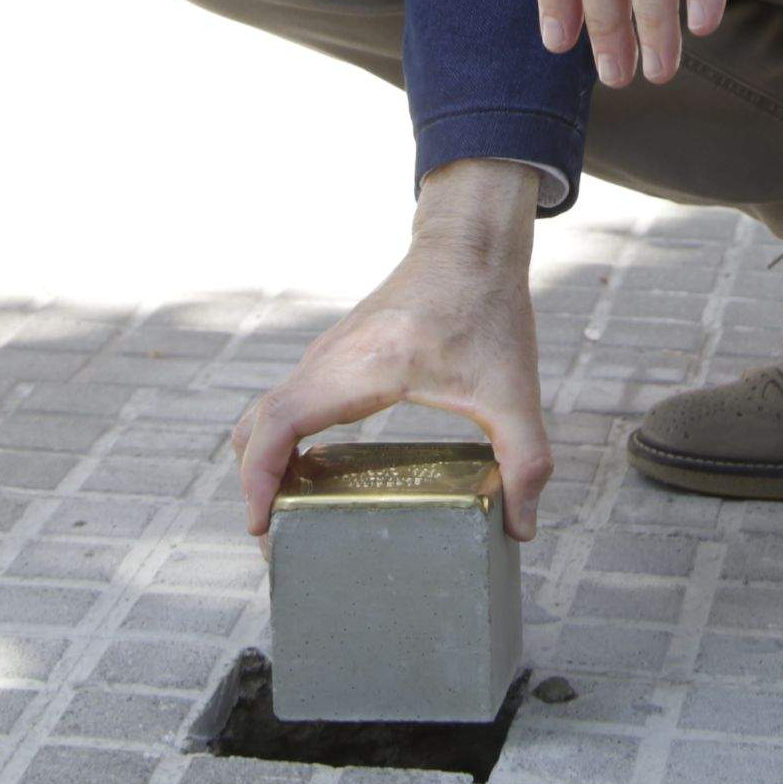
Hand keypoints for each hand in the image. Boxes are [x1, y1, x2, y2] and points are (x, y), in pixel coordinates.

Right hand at [229, 158, 553, 540]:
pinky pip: (291, 401)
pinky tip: (318, 474)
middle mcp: (330, 358)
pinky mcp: (337, 355)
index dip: (259, 477)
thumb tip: (521, 530)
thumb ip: (526, 461)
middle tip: (280, 539)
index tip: (262, 524)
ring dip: (267, 461)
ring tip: (293, 515)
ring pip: (268, 411)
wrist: (471, 244)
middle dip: (256, 484)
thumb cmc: (487, 308)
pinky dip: (285, 440)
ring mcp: (327, 354)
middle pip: (256, 424)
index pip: (280, 423)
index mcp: (363, 366)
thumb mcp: (514, 391)